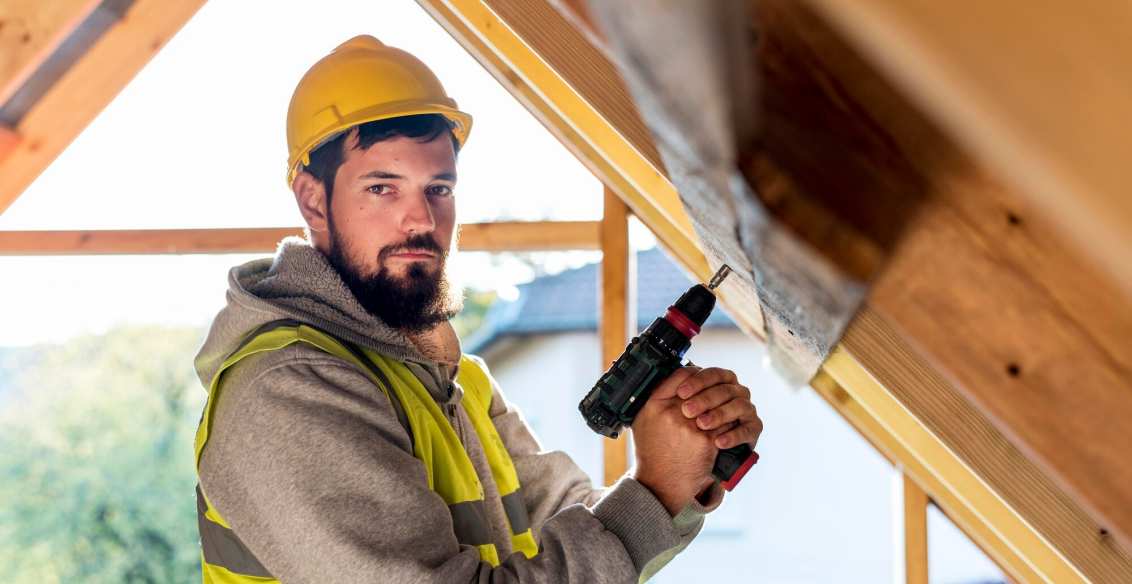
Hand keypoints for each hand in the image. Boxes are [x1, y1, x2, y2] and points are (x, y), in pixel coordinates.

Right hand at [630, 367, 717, 515]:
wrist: (660, 483)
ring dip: (722, 406)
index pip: (681, 375)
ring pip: (718, 404)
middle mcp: (673, 412)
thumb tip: (673, 381)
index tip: (699, 376)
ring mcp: (691, 426)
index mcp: (656, 404)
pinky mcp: (707, 440)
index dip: (695, 374)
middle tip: (715, 392)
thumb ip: (657, 399)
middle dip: (711, 389)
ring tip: (721, 412)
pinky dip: (728, 424)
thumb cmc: (652, 453)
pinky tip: (726, 427)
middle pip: (702, 388)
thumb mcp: (643, 421)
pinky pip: (726, 423)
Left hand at [676, 367, 761, 450]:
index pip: (712, 374)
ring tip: (702, 425)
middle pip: (724, 389)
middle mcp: (736, 391)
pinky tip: (718, 442)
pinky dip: (733, 436)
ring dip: (719, 415)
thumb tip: (671, 378)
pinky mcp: (753, 428)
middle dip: (705, 399)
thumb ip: (674, 389)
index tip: (681, 392)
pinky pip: (747, 430)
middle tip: (687, 410)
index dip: (697, 381)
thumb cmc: (689, 425)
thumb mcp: (677, 406)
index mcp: (720, 380)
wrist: (700, 453)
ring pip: (738, 406)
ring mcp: (746, 409)